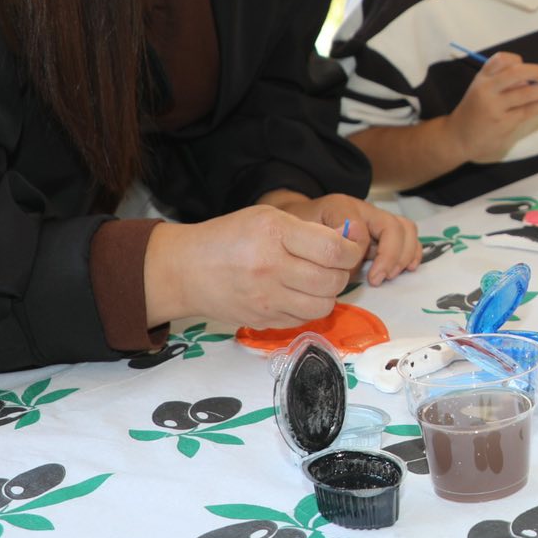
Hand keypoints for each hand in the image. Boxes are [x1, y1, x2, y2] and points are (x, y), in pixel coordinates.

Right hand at [144, 205, 366, 330]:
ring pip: (323, 305)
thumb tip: (346, 244)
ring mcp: (266, 299)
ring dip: (328, 294)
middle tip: (332, 265)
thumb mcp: (267, 217)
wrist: (187, 269)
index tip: (348, 249)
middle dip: (341, 273)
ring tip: (316, 281)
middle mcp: (271, 268)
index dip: (351, 251)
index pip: (333, 250)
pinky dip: (308, 308)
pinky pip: (303, 319)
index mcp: (274, 234)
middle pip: (332, 281)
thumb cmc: (229, 237)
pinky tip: (297, 293)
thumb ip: (306, 230)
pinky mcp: (262, 320)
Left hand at [263, 191, 420, 284]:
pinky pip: (409, 234)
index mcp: (341, 206)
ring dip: (403, 255)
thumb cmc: (298, 228)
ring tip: (390, 276)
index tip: (353, 274)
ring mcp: (376, 218)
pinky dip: (412, 251)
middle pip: (392, 226)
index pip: (360, 229)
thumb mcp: (297, 232)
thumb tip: (345, 253)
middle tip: (377, 279)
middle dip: (390, 255)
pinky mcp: (384, 229)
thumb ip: (318, 240)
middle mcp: (364, 209)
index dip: (359, 252)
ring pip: (405, 228)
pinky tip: (407, 269)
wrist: (299, 219)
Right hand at [443, 52, 537, 162]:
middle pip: (516, 73)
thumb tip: (531, 79)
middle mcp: (487, 89)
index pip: (500, 59)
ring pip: (526, 93)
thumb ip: (501, 83)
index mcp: (481, 78)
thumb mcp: (480, 90)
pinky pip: (528, 110)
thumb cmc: (474, 112)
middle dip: (537, 71)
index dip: (516, 60)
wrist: (457, 137)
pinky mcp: (504, 123)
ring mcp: (495, 107)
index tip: (525, 65)